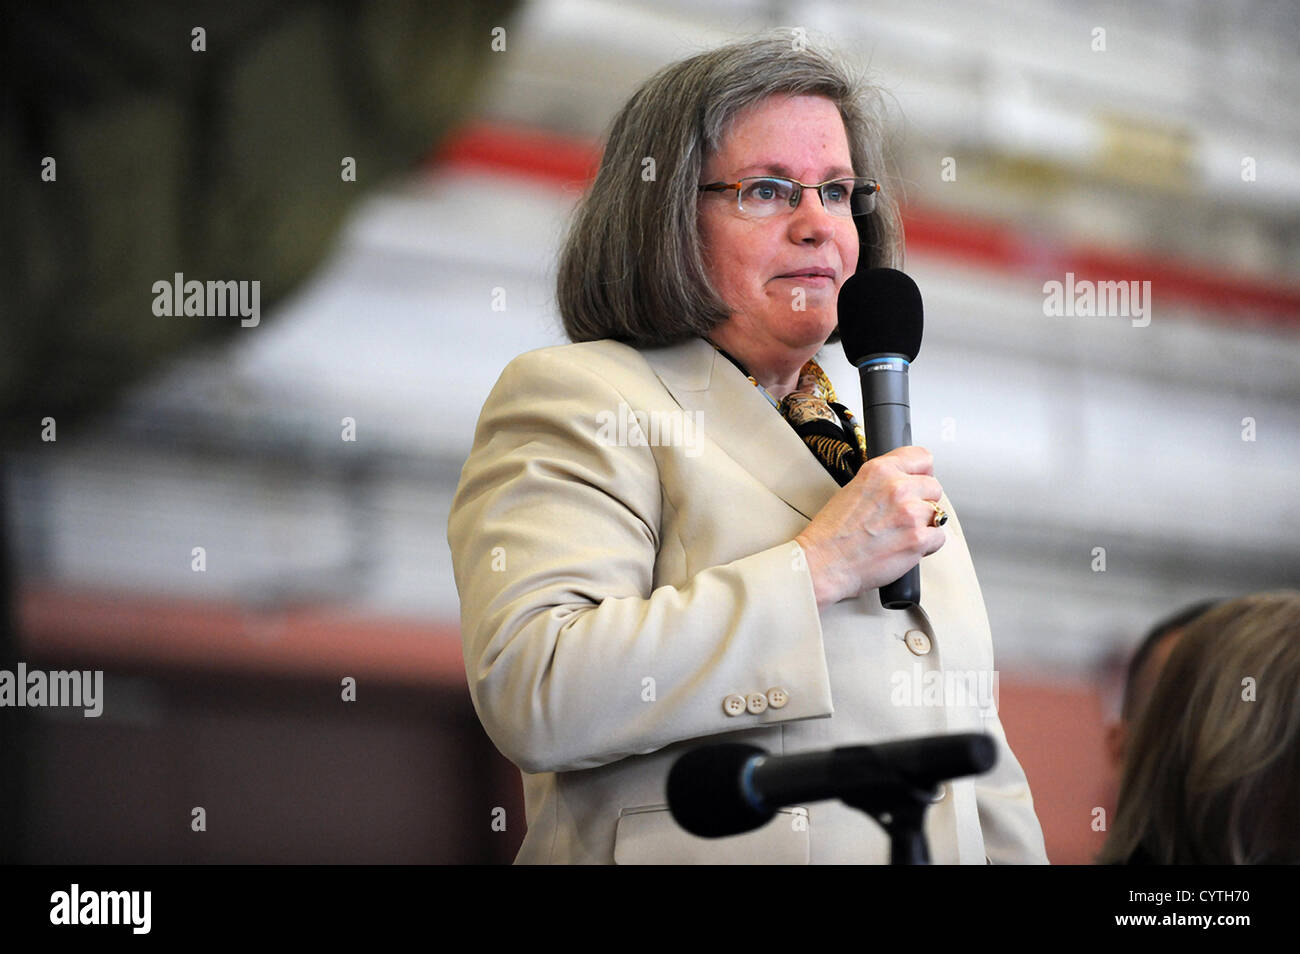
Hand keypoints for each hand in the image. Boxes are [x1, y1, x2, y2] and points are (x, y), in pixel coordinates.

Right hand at [795, 446, 946, 608]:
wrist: (824, 563)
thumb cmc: (831, 533)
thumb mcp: (852, 489)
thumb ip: (882, 482)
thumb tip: (904, 482)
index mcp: (879, 471)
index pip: (922, 457)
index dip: (922, 473)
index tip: (919, 482)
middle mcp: (897, 487)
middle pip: (934, 487)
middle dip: (923, 501)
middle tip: (904, 516)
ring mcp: (910, 513)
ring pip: (938, 513)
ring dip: (925, 524)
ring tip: (901, 534)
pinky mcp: (918, 539)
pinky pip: (939, 537)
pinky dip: (927, 545)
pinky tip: (905, 547)